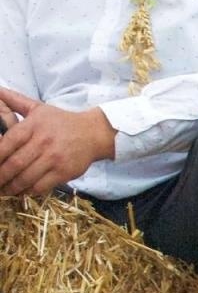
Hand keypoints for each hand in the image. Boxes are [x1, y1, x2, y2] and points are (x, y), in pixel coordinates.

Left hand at [0, 88, 115, 195]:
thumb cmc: (62, 121)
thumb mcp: (38, 108)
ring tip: (6, 190)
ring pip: (26, 177)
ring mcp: (54, 159)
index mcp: (32, 126)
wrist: (93, 133)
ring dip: (13, 186)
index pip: (7, 143)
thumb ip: (15, 101)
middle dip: (1, 175)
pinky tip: (23, 191)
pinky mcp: (64, 172)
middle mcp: (42, 143)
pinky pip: (42, 185)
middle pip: (15, 163)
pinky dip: (29, 191)